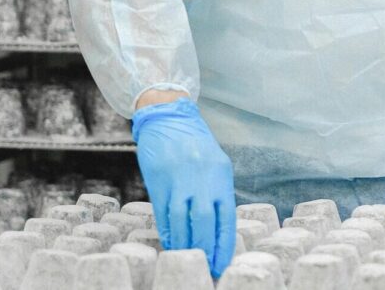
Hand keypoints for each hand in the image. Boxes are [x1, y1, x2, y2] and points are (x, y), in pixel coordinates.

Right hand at [132, 98, 236, 276]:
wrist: (169, 117)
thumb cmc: (195, 143)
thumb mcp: (215, 163)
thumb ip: (218, 191)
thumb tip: (219, 227)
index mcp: (220, 174)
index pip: (226, 216)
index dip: (224, 243)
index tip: (222, 263)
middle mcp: (201, 177)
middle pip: (204, 222)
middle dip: (206, 248)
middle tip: (207, 267)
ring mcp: (179, 179)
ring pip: (182, 220)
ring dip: (185, 244)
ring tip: (189, 258)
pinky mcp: (159, 181)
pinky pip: (163, 213)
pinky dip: (168, 232)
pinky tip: (172, 244)